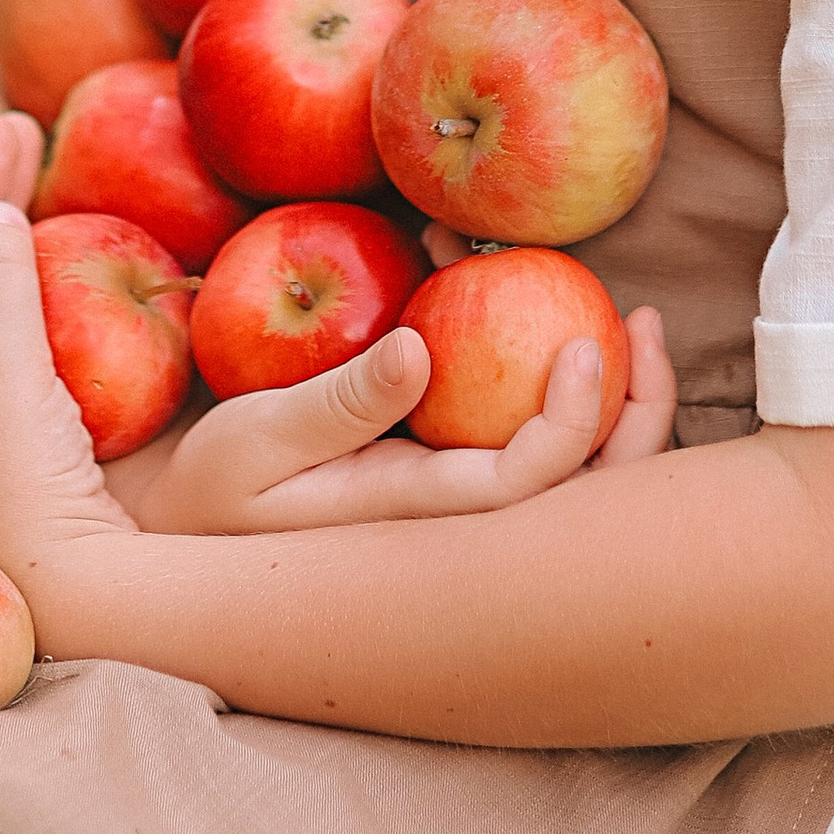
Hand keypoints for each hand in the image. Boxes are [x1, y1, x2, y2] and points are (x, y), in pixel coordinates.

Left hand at [0, 111, 132, 558]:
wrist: (69, 598)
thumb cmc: (23, 490)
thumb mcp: (3, 378)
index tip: (7, 124)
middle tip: (20, 125)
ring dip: (20, 234)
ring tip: (39, 172)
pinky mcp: (24, 432)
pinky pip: (31, 331)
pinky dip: (50, 282)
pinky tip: (77, 259)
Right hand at [133, 301, 676, 529]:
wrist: (186, 533)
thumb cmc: (214, 488)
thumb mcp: (257, 441)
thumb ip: (338, 403)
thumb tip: (420, 350)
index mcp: (416, 519)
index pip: (528, 486)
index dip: (576, 424)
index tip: (590, 342)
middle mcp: (453, 518)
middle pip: (580, 491)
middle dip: (636, 415)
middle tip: (647, 321)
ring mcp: (454, 497)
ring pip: (567, 466)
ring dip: (605, 393)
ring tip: (615, 310)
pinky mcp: (443, 470)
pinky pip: (521, 431)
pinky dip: (542, 372)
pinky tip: (518, 300)